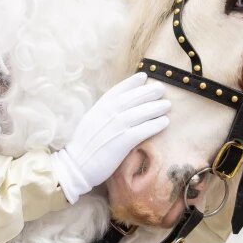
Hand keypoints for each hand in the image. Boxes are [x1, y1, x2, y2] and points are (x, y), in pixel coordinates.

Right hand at [51, 73, 169, 202]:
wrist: (75, 166)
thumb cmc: (84, 146)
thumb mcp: (91, 121)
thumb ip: (104, 112)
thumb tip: (120, 104)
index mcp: (99, 108)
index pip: (118, 90)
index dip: (131, 82)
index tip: (143, 76)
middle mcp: (107, 114)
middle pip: (132, 98)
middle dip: (148, 92)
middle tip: (161, 88)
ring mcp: (115, 127)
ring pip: (140, 112)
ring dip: (156, 107)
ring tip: (167, 105)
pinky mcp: (122, 142)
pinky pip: (142, 130)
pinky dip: (155, 125)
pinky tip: (164, 122)